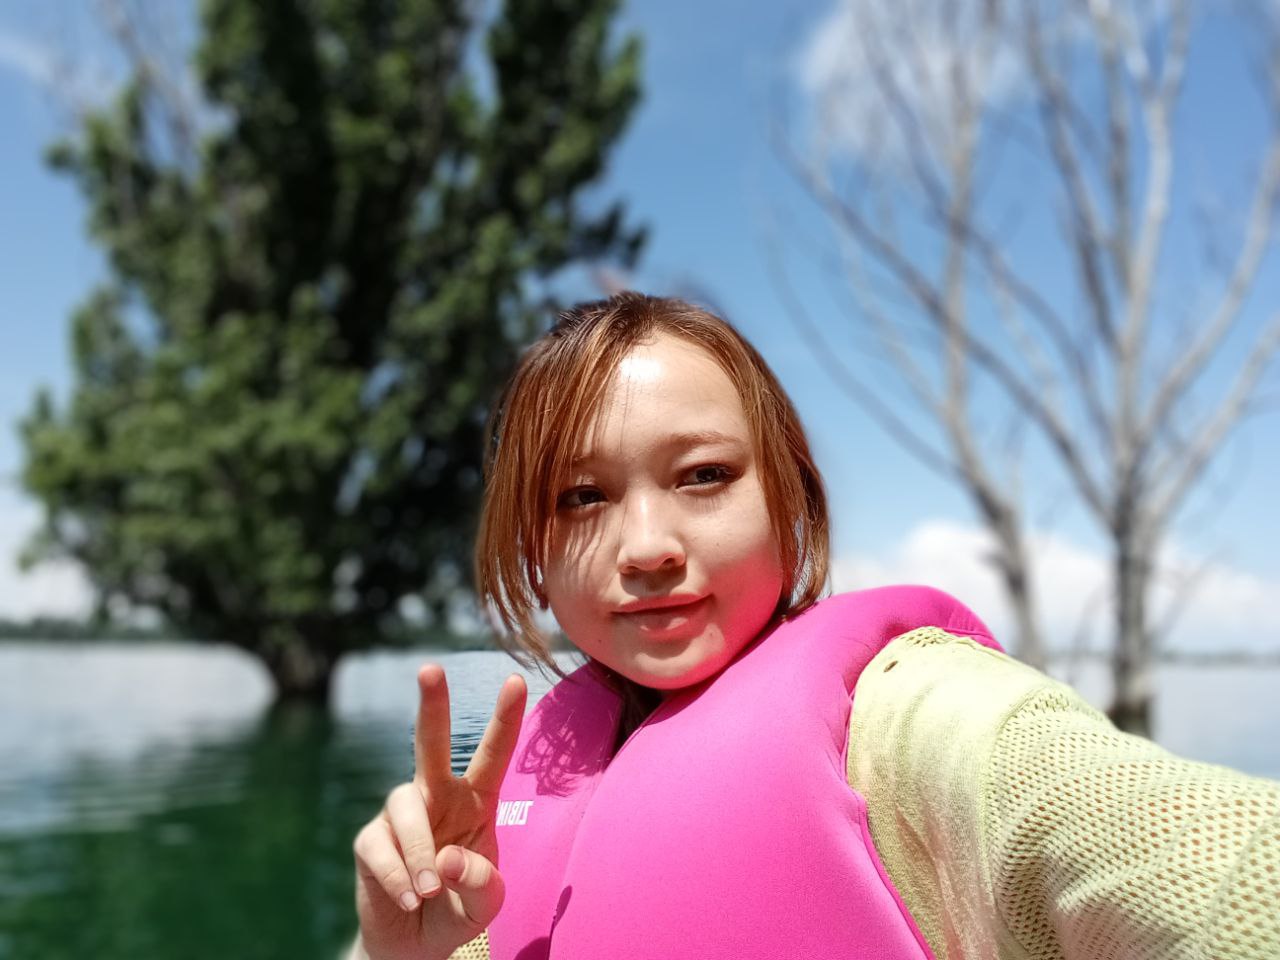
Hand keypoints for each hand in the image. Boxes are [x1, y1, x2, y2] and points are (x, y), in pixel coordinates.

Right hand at [353, 664, 526, 959]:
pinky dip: (398, 877)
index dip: (505, 719)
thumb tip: (448, 857)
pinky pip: (380, 848)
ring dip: (419, 853)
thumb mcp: (487, 904)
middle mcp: (436, 797)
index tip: (517, 680)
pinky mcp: (370, 842)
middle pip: (430, 743)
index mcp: (476, 802)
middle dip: (431, 705)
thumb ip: (481, 881)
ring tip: (429, 891)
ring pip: (404, 806)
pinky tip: (410, 899)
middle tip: (430, 669)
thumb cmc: (459, 911)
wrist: (415, 946)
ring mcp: (401, 816)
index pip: (493, 754)